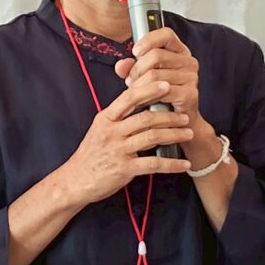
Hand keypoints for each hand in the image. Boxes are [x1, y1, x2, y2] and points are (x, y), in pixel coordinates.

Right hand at [62, 78, 192, 206]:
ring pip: (152, 137)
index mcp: (106, 118)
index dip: (149, 89)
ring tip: (188, 133)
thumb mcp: (100, 129)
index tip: (167, 84)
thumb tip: (142, 102)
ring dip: (174, 135)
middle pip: (145, 118)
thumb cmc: (91, 153)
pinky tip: (184, 163)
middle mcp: (112, 131)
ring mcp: (118, 150)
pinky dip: (172, 164)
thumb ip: (119, 116)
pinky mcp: (124, 169)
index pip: (129, 98)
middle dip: (169, 116)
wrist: (75, 181)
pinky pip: (153, 164)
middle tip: (185, 116)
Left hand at [115, 28, 199, 124]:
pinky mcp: (190, 93)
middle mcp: (189, 62)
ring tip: (136, 92)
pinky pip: (162, 90)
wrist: (176, 122)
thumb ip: (131, 68)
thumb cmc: (161, 97)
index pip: (166, 34)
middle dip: (137, 69)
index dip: (148, 40)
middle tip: (130, 80)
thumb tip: (121, 65)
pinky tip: (146, 100)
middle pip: (156, 55)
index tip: (135, 51)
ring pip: (155, 74)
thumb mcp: (142, 77)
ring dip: (140, 85)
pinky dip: (149, 96)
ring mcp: (191, 77)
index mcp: (179, 51)